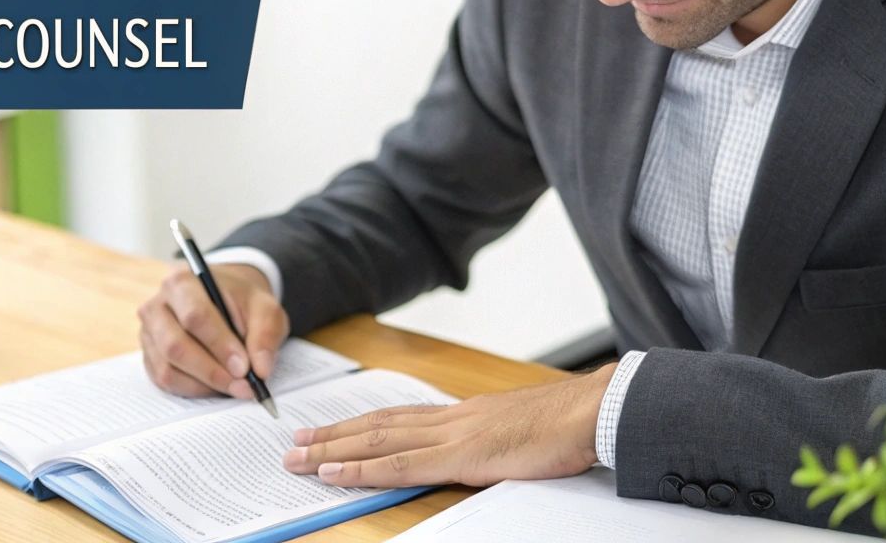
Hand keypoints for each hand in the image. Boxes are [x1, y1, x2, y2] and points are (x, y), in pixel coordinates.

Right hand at [137, 263, 288, 399]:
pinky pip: (165, 381)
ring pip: (168, 369)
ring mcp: (149, 333)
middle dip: (212, 371)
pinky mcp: (149, 356)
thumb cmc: (241, 303)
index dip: (220, 345)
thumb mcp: (265, 309)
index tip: (244, 368)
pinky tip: (216, 385)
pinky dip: (194, 390)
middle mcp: (156, 306)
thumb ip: (265, 335)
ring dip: (204, 385)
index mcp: (182, 282)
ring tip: (234, 386)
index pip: (195, 317)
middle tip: (243, 386)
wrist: (223, 300)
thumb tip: (261, 370)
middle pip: (175, 346)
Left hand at [281, 364, 615, 487]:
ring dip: (333, 450)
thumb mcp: (521, 431)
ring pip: (376, 441)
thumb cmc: (568, 425)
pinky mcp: (461, 455)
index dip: (360, 425)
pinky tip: (334, 474)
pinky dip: (361, 469)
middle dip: (332, 435)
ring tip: (297, 458)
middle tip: (292, 442)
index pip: (398, 417)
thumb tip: (485, 449)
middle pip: (376, 425)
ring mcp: (452, 435)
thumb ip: (494, 439)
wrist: (593, 411)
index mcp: (463, 414)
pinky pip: (399, 463)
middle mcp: (449, 418)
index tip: (329, 430)